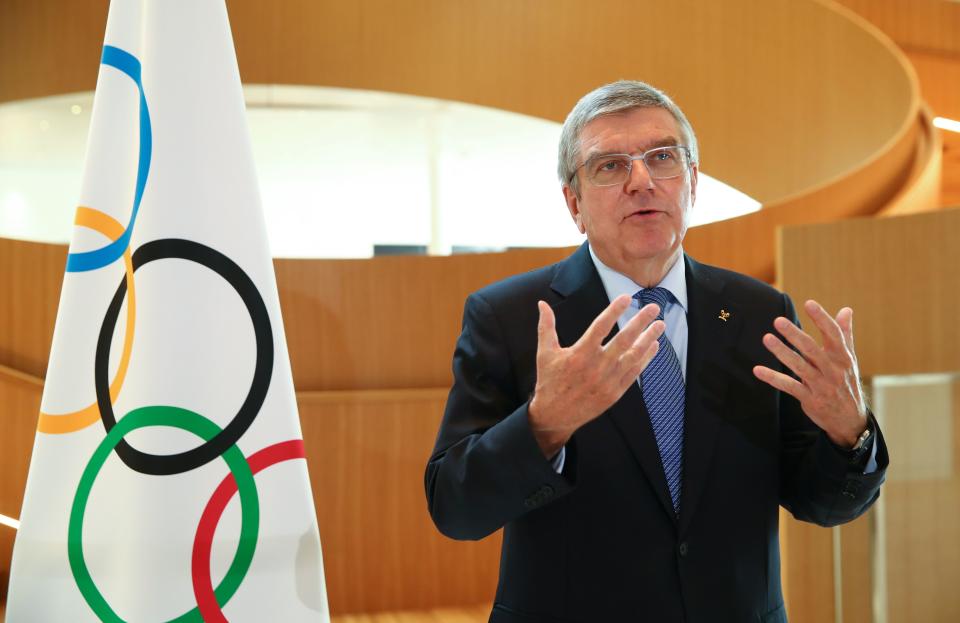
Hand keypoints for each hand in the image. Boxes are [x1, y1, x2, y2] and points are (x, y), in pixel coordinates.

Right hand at [528, 295, 663, 457]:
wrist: (555, 415)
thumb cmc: (549, 381)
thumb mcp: (545, 353)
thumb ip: (546, 326)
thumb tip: (542, 304)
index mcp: (579, 354)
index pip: (601, 326)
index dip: (614, 310)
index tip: (627, 297)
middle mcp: (596, 366)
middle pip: (624, 339)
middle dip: (641, 321)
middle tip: (653, 307)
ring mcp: (608, 380)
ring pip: (634, 355)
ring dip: (649, 338)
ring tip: (660, 324)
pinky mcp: (615, 392)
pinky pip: (634, 372)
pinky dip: (645, 358)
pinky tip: (653, 346)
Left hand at [752, 300, 867, 447]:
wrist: (850, 419)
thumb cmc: (847, 382)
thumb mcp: (849, 358)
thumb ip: (845, 334)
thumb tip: (846, 310)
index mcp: (843, 357)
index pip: (833, 334)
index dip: (822, 318)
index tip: (809, 303)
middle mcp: (833, 370)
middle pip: (812, 349)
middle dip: (795, 335)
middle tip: (778, 321)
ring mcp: (821, 385)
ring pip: (799, 366)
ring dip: (781, 352)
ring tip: (766, 338)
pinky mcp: (810, 399)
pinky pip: (789, 386)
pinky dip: (773, 378)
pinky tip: (758, 370)